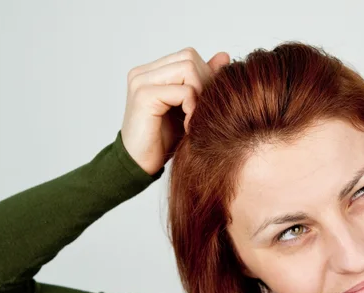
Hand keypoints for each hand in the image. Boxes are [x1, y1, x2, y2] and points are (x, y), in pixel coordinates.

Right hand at [120, 47, 229, 175]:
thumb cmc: (162, 140)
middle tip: (202, 112)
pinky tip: (188, 126)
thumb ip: (202, 80)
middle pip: (189, 58)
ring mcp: (141, 81)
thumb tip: (224, 56)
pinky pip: (183, 91)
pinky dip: (192, 108)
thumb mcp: (188, 106)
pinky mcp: (144, 95)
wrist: (139, 165)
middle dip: (204, 84)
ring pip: (188, 69)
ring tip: (194, 118)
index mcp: (151, 72)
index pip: (188, 56)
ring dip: (199, 95)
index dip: (204, 77)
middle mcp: (143, 72)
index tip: (204, 104)